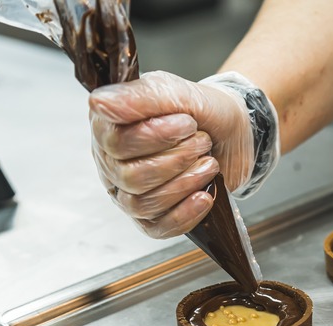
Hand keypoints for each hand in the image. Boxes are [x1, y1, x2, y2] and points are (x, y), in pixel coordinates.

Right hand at [89, 71, 255, 238]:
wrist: (234, 132)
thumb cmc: (199, 110)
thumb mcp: (174, 91)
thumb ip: (138, 96)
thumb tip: (98, 103)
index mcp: (109, 128)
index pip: (114, 142)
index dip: (154, 135)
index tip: (187, 122)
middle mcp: (113, 163)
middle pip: (130, 176)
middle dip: (177, 159)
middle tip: (202, 141)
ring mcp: (130, 193)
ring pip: (143, 203)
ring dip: (185, 182)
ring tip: (209, 163)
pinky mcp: (153, 217)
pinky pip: (158, 228)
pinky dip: (185, 214)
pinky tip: (205, 196)